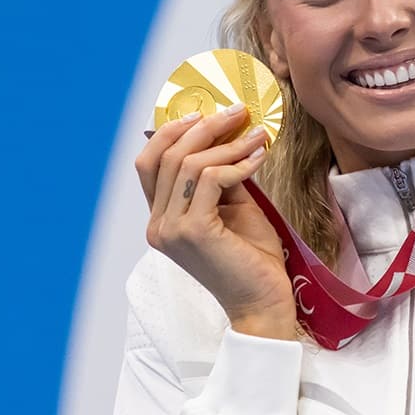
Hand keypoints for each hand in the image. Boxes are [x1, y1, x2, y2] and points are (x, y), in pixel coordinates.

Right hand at [135, 104, 295, 339]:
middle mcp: (158, 225)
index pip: (149, 163)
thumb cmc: (252, 258)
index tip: (204, 113)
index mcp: (161, 219)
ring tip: (257, 136)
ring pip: (189, 164)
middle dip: (204, 127)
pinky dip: (237, 164)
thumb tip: (228, 136)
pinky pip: (212, 179)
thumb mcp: (234, 207)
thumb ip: (222, 176)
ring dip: (227, 143)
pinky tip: (258, 159)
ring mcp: (171, 229)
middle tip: (237, 112)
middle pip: (167, 156)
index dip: (172, 132)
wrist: (264, 301)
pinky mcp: (193, 232)